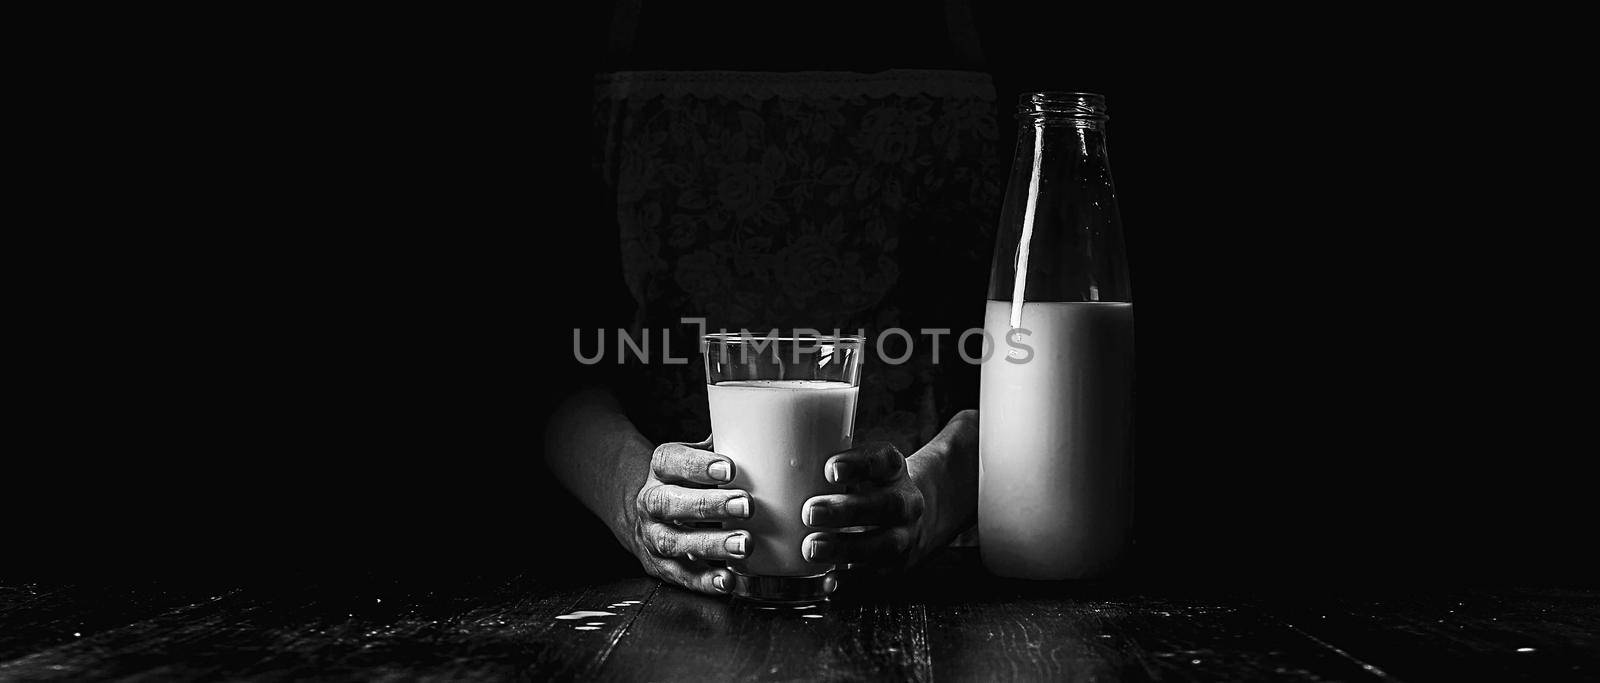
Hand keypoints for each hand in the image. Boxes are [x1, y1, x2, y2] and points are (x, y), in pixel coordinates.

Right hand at [625, 438, 751, 594]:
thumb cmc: (690, 482)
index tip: (730, 469)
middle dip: (709, 505)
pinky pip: (680, 575)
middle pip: (670, 502)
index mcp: (661, 469)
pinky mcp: (660, 565)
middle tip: (747, 505)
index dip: (697, 465)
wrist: (650, 516)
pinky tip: (728, 579)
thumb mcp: (698, 458)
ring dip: (711, 545)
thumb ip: (724, 446)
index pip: (671, 462)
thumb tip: (765, 431)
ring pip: (674, 541)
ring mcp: (653, 536)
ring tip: (745, 544)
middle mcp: (651, 502)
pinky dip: (704, 581)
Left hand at [800, 442, 927, 572]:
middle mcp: (905, 502)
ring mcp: (904, 536)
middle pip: (887, 505)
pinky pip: (875, 576)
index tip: (829, 469)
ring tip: (811, 548)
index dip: (859, 464)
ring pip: (884, 545)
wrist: (907, 519)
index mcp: (892, 470)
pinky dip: (851, 581)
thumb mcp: (857, 468)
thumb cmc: (864, 487)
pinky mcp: (896, 566)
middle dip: (847, 510)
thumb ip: (823, 468)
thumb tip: (764, 463)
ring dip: (846, 548)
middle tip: (809, 512)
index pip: (883, 460)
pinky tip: (826, 581)